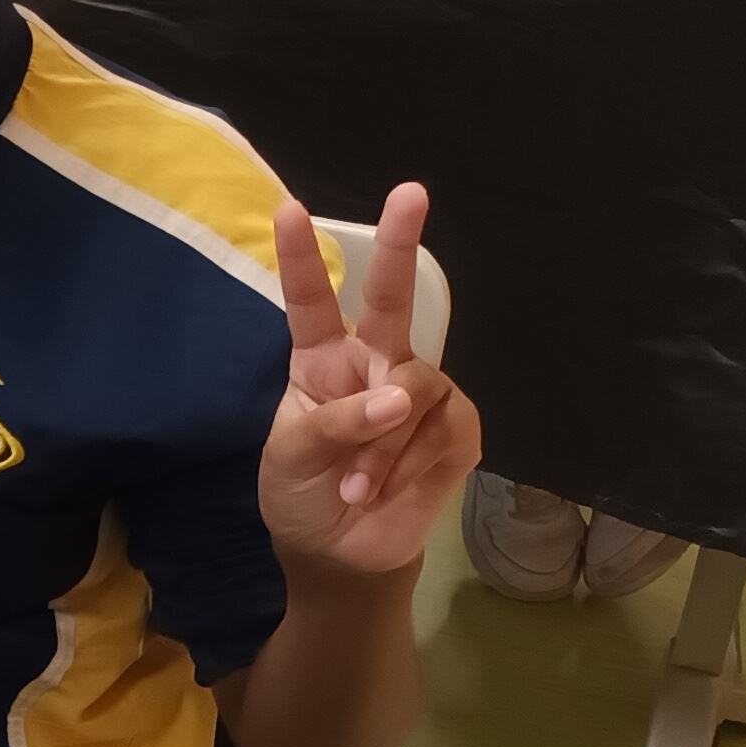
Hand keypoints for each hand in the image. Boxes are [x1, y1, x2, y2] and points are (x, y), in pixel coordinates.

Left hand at [260, 187, 479, 580]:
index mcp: (322, 361)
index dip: (298, 257)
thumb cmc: (304, 494)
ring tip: (356, 486)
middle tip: (410, 193)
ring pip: (413, 390)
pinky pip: (441, 430)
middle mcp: (376, 364)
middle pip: (393, 299)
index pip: (311, 302)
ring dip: (380, 446)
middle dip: (401, 245)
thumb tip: (399, 399)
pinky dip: (409, 466)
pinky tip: (389, 490)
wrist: (341, 553)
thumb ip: (335, 422)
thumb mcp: (292, 457)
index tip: (287, 208)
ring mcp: (421, 393)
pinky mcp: (458, 429)